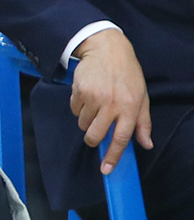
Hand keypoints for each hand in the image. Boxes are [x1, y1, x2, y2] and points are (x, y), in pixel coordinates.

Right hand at [70, 28, 152, 173]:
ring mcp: (94, 98)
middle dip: (93, 139)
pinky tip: (87, 95)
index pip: (121, 139)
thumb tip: (146, 144)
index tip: (106, 169)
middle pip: (95, 135)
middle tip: (95, 132)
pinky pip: (74, 109)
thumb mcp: (142, 97)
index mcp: (130, 108)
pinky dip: (79, 107)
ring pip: (82, 123)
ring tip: (95, 104)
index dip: (113, 156)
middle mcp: (112, 104)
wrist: (107, 50)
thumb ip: (143, 123)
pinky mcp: (79, 91)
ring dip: (86, 119)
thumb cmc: (127, 75)